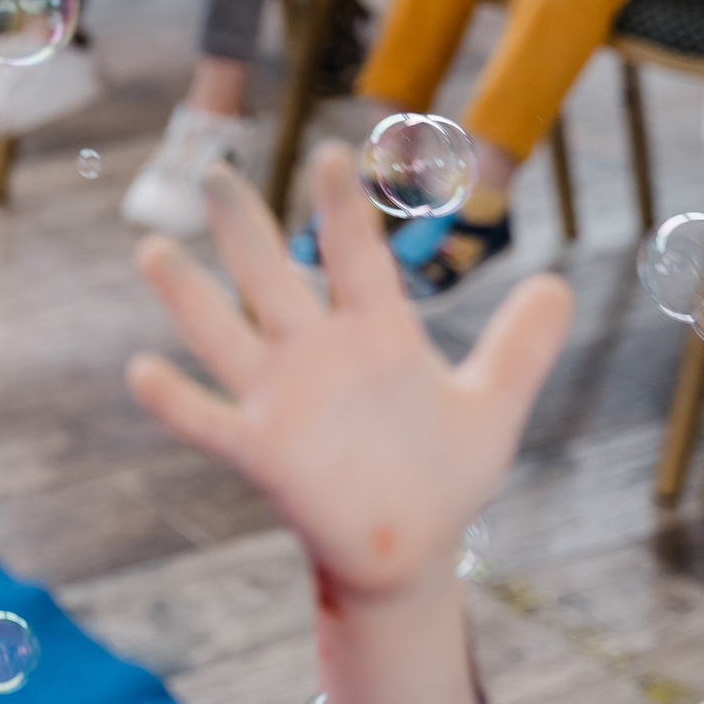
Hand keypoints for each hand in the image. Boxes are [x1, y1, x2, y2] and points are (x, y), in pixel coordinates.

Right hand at [127, 146, 571, 602]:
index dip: (343, 208)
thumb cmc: (443, 475)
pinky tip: (142, 371)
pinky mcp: (261, 452)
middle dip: (244, 227)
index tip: (332, 152)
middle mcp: (317, 355)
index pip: (354, 257)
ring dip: (189, 298)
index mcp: (374, 334)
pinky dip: (175, 401)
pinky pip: (209, 423)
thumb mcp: (493, 408)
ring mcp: (281, 400)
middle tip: (216, 169)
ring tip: (153, 251)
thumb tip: (560, 285)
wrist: (408, 551)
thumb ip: (521, 347)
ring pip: (224, 337)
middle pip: (273, 278)